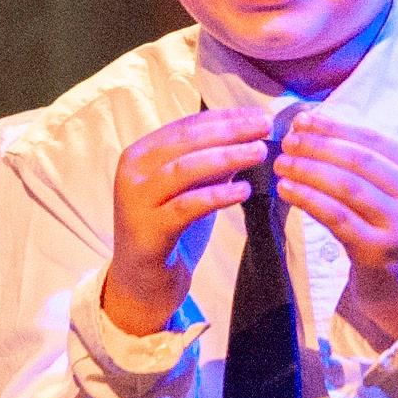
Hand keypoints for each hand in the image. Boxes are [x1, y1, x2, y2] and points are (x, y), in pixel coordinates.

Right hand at [105, 105, 272, 334]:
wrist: (141, 283)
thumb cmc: (169, 232)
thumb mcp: (191, 189)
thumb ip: (211, 164)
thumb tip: (249, 135)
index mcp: (141, 154)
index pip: (187, 126)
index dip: (225, 117)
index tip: (258, 114)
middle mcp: (132, 172)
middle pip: (187, 141)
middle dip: (230, 131)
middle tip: (265, 126)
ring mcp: (136, 202)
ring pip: (185, 169)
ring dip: (227, 157)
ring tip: (260, 152)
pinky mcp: (147, 231)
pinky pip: (186, 206)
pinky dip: (216, 196)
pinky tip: (244, 191)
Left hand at [273, 109, 397, 345]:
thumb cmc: (387, 227)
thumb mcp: (390, 189)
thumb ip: (362, 158)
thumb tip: (311, 122)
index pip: (373, 139)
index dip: (334, 127)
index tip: (302, 120)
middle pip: (358, 161)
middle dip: (318, 147)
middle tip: (287, 142)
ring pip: (346, 187)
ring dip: (308, 171)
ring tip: (282, 164)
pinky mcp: (378, 251)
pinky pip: (336, 217)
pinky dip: (308, 199)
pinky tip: (287, 190)